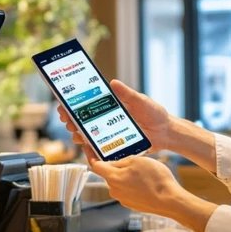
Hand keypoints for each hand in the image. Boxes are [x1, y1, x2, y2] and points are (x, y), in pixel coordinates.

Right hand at [57, 80, 171, 155]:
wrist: (166, 133)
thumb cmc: (155, 114)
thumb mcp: (141, 101)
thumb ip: (127, 94)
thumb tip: (113, 83)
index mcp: (111, 106)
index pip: (88, 104)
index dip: (73, 104)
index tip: (64, 103)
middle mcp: (107, 120)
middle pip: (83, 120)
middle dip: (71, 119)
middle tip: (67, 119)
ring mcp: (110, 134)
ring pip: (88, 135)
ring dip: (78, 134)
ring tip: (75, 132)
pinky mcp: (115, 146)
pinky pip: (100, 148)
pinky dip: (90, 148)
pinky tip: (86, 146)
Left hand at [86, 155, 184, 216]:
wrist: (170, 200)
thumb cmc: (155, 179)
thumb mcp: (137, 160)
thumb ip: (121, 160)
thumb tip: (114, 163)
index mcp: (113, 178)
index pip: (94, 165)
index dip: (90, 154)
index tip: (87, 147)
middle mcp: (114, 190)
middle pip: (108, 174)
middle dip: (114, 165)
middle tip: (125, 156)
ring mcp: (123, 199)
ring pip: (119, 182)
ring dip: (125, 175)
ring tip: (140, 169)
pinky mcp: (132, 204)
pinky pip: (128, 190)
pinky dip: (132, 184)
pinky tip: (145, 181)